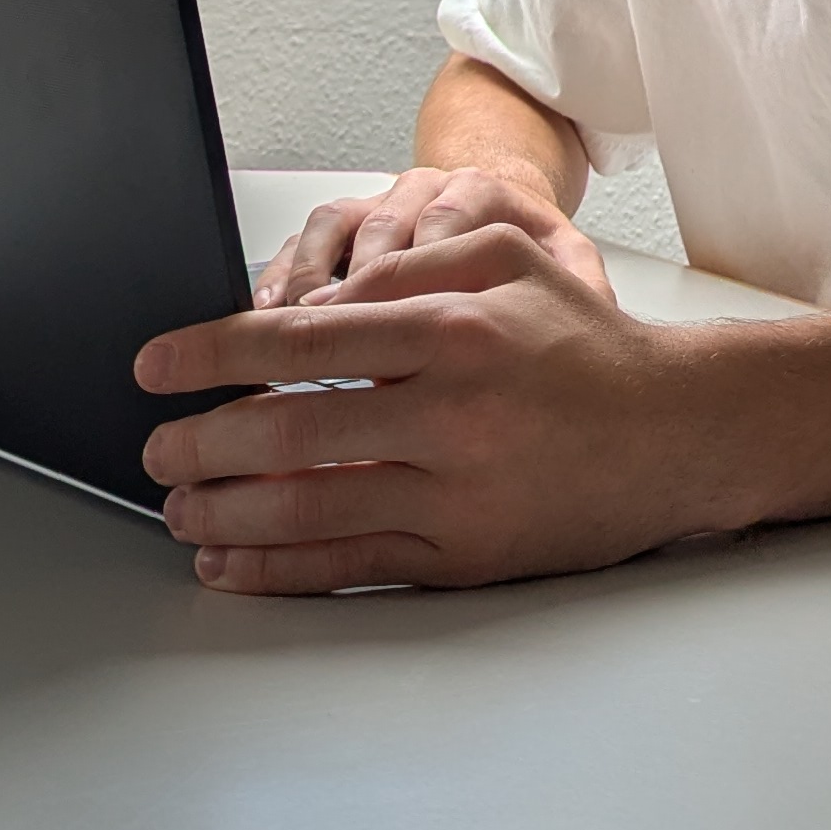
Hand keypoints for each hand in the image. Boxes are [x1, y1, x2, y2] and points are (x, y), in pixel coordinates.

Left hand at [139, 223, 730, 592]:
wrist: (676, 432)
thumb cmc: (583, 345)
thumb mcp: (507, 262)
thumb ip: (407, 270)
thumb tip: (308, 308)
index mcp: (452, 331)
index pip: (301, 341)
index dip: (212, 354)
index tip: (156, 365)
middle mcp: (451, 415)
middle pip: (289, 432)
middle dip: (201, 442)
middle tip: (155, 446)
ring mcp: (457, 495)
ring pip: (309, 508)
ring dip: (224, 510)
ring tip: (178, 504)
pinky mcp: (466, 558)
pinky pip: (350, 565)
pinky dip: (277, 567)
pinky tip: (232, 560)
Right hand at [253, 168, 611, 308]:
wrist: (503, 222)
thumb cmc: (529, 263)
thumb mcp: (566, 267)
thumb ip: (579, 287)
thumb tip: (589, 313)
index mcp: (483, 195)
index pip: (450, 223)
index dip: (424, 274)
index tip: (410, 329)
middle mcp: (427, 190)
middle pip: (387, 223)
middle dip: (359, 281)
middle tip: (337, 336)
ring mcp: (380, 203)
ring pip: (338, 223)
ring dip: (313, 278)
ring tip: (295, 330)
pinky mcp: (344, 223)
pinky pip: (304, 235)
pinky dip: (283, 271)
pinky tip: (268, 313)